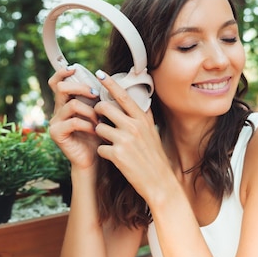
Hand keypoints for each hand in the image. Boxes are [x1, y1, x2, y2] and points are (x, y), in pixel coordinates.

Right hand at [48, 68, 101, 169]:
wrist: (94, 159)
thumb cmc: (99, 135)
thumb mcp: (99, 113)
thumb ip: (97, 99)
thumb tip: (107, 79)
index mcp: (66, 103)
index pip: (57, 82)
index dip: (62, 73)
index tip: (74, 68)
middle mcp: (58, 110)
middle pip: (60, 88)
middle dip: (80, 87)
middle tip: (95, 94)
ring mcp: (55, 122)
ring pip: (71, 104)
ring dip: (90, 110)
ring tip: (99, 120)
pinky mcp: (57, 133)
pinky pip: (73, 121)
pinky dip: (87, 124)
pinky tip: (95, 131)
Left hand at [92, 70, 171, 200]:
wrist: (160, 182)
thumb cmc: (154, 158)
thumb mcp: (152, 133)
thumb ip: (141, 118)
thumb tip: (129, 104)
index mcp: (143, 119)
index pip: (124, 96)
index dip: (110, 83)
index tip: (100, 73)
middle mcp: (134, 126)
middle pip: (105, 108)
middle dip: (97, 112)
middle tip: (98, 118)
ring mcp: (125, 139)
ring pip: (99, 128)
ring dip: (100, 135)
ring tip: (109, 143)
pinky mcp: (117, 154)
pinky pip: (100, 148)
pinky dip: (103, 153)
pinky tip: (113, 158)